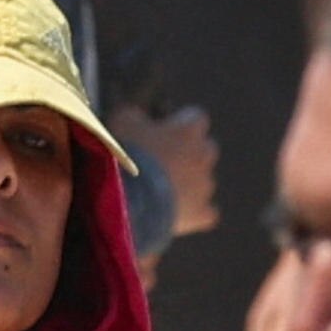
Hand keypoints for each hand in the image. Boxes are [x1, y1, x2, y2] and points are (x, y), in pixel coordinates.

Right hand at [118, 104, 219, 240]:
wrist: (132, 197)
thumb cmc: (128, 153)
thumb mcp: (123, 121)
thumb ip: (137, 115)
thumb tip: (138, 116)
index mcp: (188, 130)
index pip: (196, 117)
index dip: (181, 123)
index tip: (165, 129)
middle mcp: (204, 155)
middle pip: (207, 148)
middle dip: (191, 153)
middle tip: (165, 160)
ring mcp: (205, 185)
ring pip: (205, 181)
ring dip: (190, 183)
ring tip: (163, 192)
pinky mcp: (202, 213)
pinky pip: (206, 212)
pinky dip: (195, 213)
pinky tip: (177, 215)